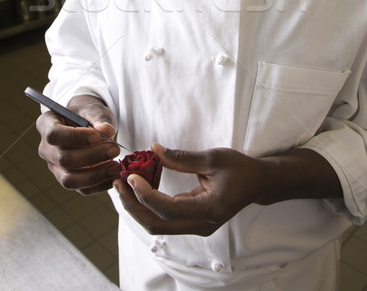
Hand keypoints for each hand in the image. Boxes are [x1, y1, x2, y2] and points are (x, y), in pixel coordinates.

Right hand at [36, 94, 121, 194]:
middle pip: (63, 159)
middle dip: (91, 156)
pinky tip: (115, 175)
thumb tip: (108, 130)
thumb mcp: (93, 109)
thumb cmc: (88, 116)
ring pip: (70, 179)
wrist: (90, 127)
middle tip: (114, 149)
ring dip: (95, 175)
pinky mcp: (68, 181)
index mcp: (47, 125)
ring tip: (116, 166)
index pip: (54, 135)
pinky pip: (82, 189)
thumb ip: (99, 118)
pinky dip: (100, 185)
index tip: (97, 136)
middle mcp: (46, 149)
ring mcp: (55, 168)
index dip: (74, 137)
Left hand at [113, 143, 263, 235]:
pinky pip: (164, 218)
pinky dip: (147, 204)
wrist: (258, 183)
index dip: (146, 195)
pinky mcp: (191, 221)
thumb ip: (182, 158)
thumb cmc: (240, 168)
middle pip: (157, 224)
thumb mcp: (213, 158)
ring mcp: (196, 226)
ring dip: (137, 206)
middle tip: (117, 181)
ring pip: (158, 224)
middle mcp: (201, 225)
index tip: (131, 176)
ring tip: (122, 183)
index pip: (168, 210)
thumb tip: (153, 150)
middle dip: (133, 204)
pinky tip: (137, 186)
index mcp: (209, 211)